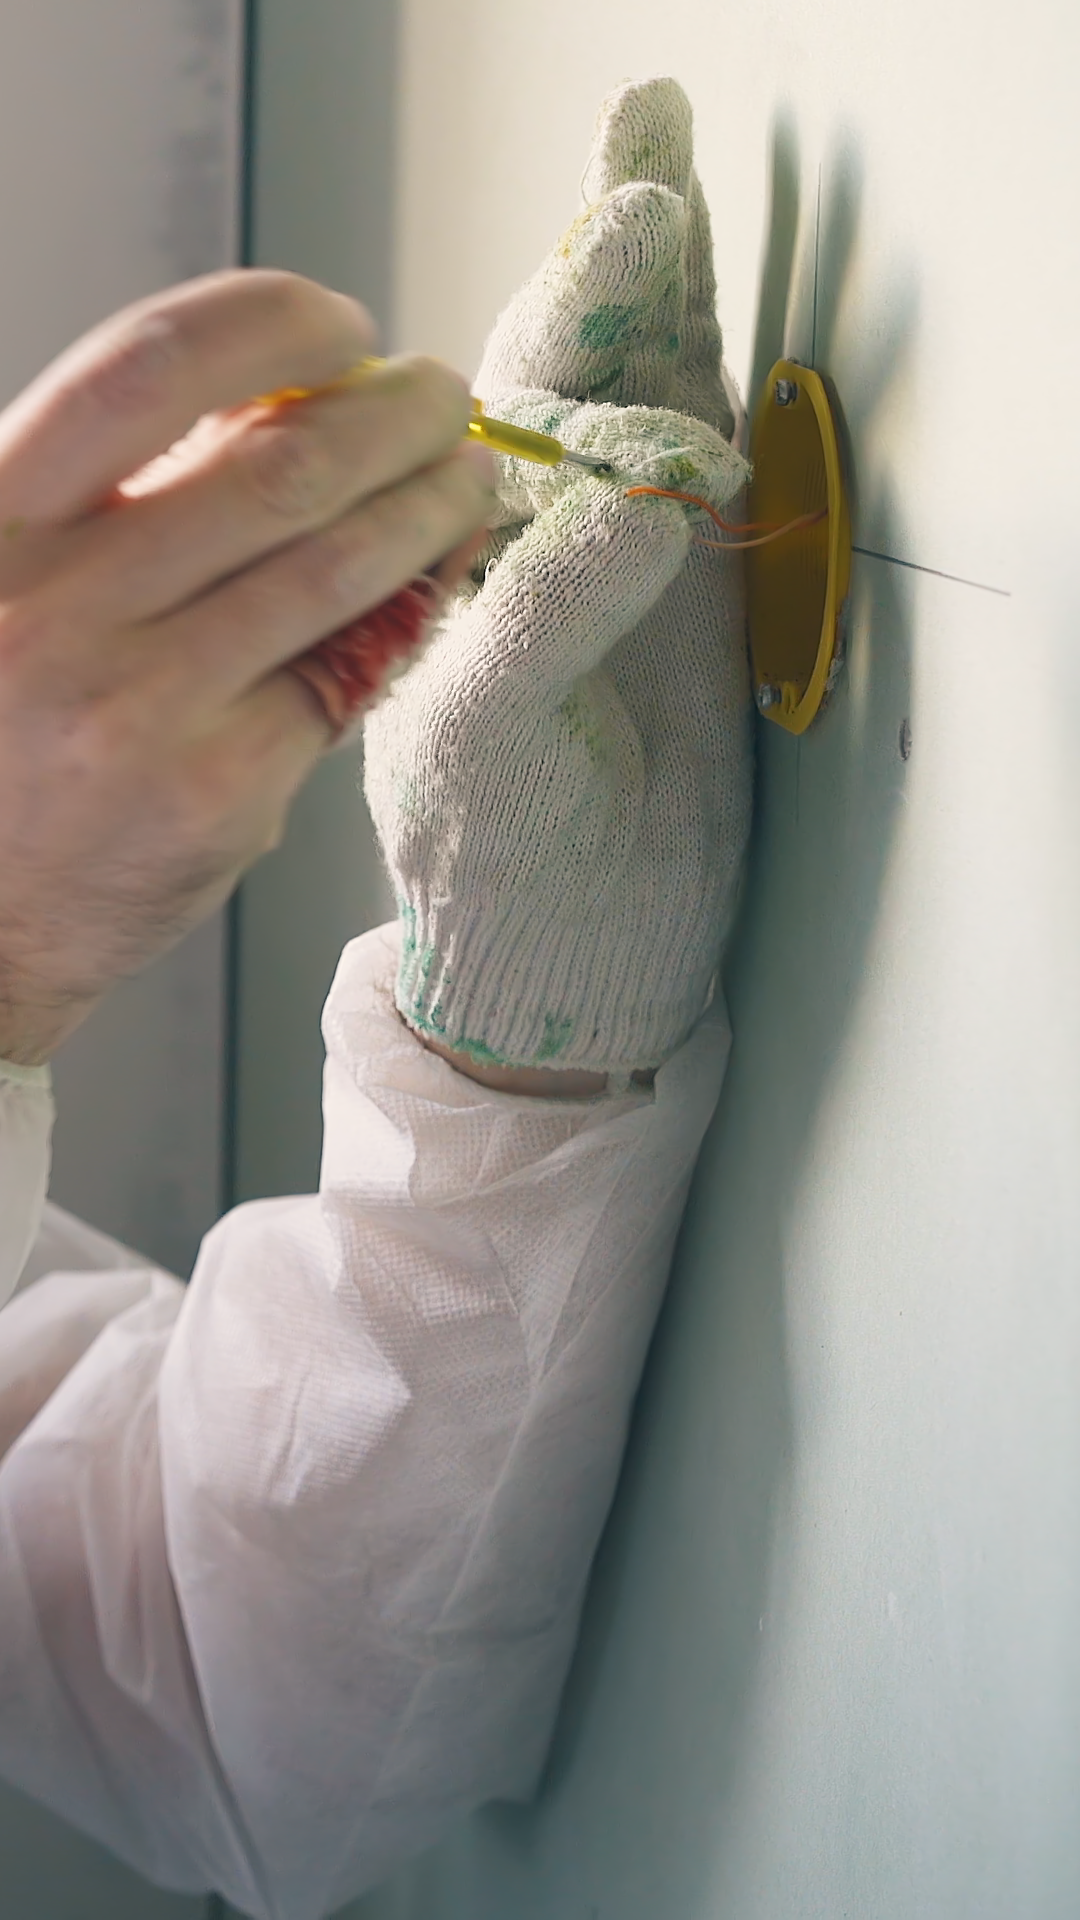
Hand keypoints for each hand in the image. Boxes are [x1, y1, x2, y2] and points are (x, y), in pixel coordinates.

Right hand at [0, 270, 495, 1064]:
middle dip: (391, 415)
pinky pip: (340, 679)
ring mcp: (138, 706)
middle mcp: (55, 606)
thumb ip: (124, 495)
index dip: (271, 323)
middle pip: (277, 467)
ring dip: (427, 506)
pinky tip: (434, 585)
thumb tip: (289, 399)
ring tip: (466, 478)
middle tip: (441, 399)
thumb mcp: (13, 583)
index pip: (149, 365)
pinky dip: (404, 616)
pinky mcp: (212, 791)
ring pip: (334, 569)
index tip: (341, 326)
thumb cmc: (0, 735)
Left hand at [364, 79, 752, 1090]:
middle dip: (611, 268)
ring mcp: (610, 567)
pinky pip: (701, 483)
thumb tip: (626, 499)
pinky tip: (714, 330)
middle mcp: (525, 546)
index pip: (500, 410)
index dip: (561, 316)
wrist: (577, 951)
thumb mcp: (488, 744)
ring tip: (675, 191)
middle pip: (569, 375)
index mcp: (450, 564)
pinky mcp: (688, 606)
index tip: (616, 235)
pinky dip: (716, 400)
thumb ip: (543, 620)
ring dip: (661, 304)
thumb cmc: (494, 864)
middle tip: (655, 155)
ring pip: (636, 410)